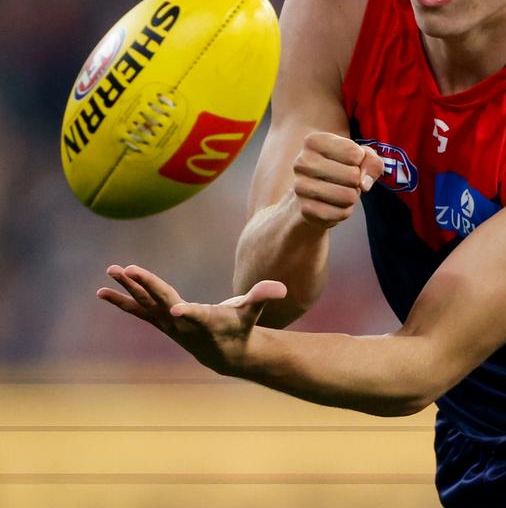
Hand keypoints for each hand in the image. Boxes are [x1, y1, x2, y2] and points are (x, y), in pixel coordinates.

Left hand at [97, 264, 286, 374]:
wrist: (225, 356)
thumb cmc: (241, 329)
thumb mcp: (253, 314)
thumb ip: (263, 297)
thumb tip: (281, 287)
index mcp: (206, 322)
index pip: (196, 316)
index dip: (188, 313)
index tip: (176, 310)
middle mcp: (182, 324)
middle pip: (162, 301)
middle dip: (146, 286)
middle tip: (129, 270)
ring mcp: (168, 323)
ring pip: (145, 303)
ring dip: (127, 287)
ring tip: (111, 271)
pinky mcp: (161, 321)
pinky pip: (138, 310)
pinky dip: (121, 300)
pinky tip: (102, 291)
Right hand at [292, 133, 384, 227]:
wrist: (311, 196)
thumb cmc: (339, 168)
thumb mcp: (359, 156)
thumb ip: (371, 160)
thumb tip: (364, 184)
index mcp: (313, 141)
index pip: (355, 153)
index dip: (360, 161)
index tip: (347, 161)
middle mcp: (302, 162)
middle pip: (353, 175)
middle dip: (356, 180)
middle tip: (344, 180)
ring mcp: (301, 187)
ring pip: (349, 196)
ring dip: (352, 196)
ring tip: (339, 191)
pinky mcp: (306, 209)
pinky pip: (342, 213)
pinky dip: (344, 210)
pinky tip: (333, 204)